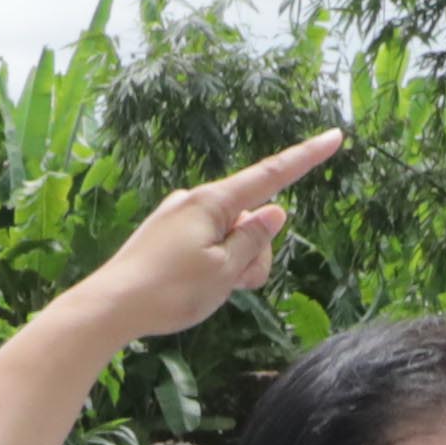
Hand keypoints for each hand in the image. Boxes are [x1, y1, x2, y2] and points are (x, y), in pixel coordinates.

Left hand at [61, 133, 346, 349]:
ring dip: (234, 266)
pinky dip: (214, 267)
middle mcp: (194, 201)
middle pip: (251, 221)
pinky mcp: (167, 236)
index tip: (334, 137)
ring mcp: (179, 217)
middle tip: (234, 285)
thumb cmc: (169, 290)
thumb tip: (275, 211)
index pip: (272, 176)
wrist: (110, 307)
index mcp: (212, 202)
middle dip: (256, 254)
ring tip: (208, 290)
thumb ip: (255, 240)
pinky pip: (207, 246)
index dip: (306, 158)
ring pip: (230, 238)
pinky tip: (191, 289)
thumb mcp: (225, 270)